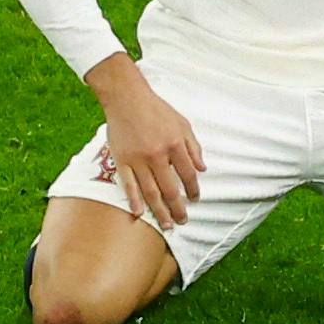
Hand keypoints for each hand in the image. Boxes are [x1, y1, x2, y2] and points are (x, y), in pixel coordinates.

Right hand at [87, 54, 203, 228]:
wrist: (126, 98)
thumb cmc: (156, 109)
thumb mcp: (183, 123)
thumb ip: (194, 147)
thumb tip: (203, 169)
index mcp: (174, 145)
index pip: (188, 175)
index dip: (194, 190)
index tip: (195, 199)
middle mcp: (157, 155)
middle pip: (170, 189)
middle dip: (178, 208)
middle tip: (183, 221)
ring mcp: (138, 159)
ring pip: (150, 192)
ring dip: (160, 211)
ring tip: (167, 225)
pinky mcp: (121, 160)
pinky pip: (128, 185)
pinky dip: (134, 200)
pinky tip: (139, 213)